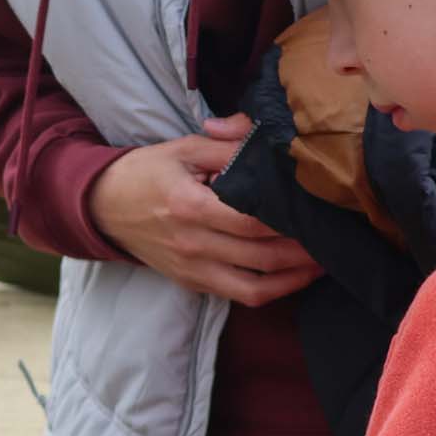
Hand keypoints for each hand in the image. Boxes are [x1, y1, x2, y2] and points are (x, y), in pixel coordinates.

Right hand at [88, 135, 322, 306]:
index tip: (316, 209)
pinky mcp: (192, 283)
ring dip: (294, 278)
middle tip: (333, 237)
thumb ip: (227, 143)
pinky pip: (239, 295)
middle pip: (261, 256)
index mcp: (189, 206)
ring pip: (254, 287)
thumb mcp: (181, 147)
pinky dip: (271, 290)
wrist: (102, 207)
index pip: (252, 220)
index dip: (289, 219)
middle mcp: (192, 244)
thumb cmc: (144, 173)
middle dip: (303, 251)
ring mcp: (192, 269)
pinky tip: (293, 276)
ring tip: (321, 263)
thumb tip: (268, 140)